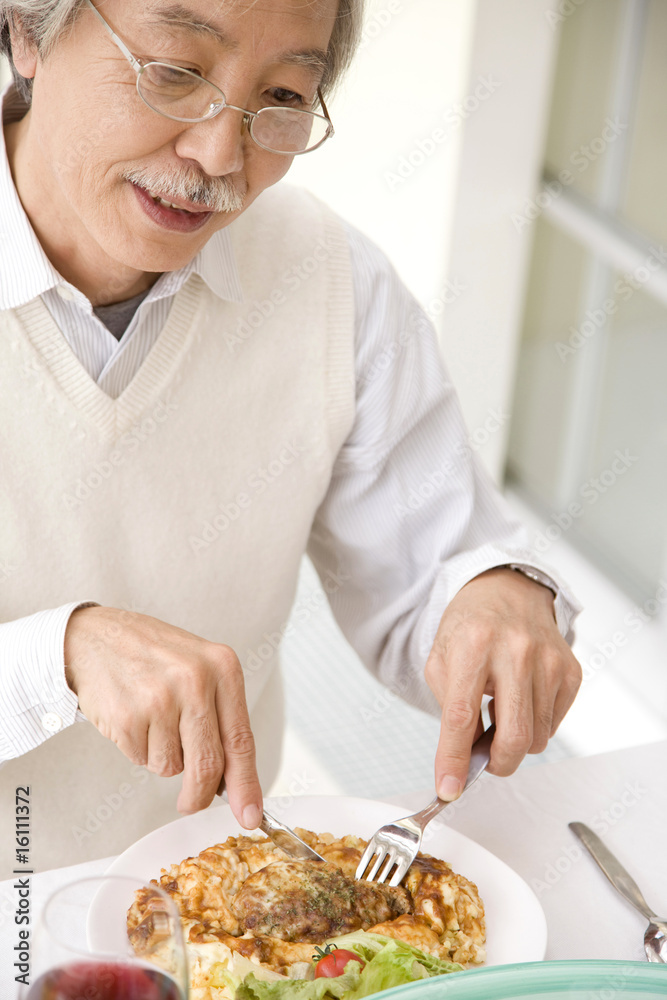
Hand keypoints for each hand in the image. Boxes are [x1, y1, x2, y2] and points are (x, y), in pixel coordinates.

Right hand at [64, 606, 261, 825]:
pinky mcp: (128, 716)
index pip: (241, 739)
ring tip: (152, 719)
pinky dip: (138, 749)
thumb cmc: (153, 655)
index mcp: (223, 666)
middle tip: (191, 803)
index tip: (250, 815)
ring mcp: (161, 698)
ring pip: (172, 766)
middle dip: (200, 794)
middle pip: (208, 764)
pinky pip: (141, 759)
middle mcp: (196, 680)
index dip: (247, 784)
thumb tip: (232, 780)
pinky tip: (133, 718)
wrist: (97, 637)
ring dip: (162, 756)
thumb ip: (220, 716)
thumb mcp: (200, 668)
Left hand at [424, 567, 580, 799]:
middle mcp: (516, 650)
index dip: (454, 758)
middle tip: (483, 759)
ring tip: (499, 710)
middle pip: (514, 736)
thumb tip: (463, 761)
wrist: (507, 591)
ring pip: (537, 737)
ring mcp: (549, 660)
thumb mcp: (441, 659)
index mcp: (474, 644)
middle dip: (496, 764)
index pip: (462, 715)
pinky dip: (534, 724)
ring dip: (514, 740)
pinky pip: (554, 724)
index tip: (449, 788)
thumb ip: (449, 709)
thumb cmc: (470, 627)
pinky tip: (520, 698)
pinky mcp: (571, 671)